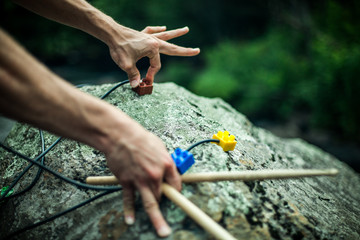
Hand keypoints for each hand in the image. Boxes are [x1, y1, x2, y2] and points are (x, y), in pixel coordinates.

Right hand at [105, 122, 180, 236]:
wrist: (120, 136)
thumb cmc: (141, 139)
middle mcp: (155, 175)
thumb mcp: (160, 147)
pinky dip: (129, 210)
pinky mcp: (127, 182)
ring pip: (150, 203)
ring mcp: (140, 180)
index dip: (177, 190)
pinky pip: (129, 199)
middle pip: (163, 195)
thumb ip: (165, 162)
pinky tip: (130, 220)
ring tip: (162, 231)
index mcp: (166, 164)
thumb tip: (168, 171)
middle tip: (168, 210)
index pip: (176, 183)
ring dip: (157, 219)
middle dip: (165, 201)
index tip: (176, 194)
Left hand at [108, 25, 199, 86]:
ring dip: (176, 33)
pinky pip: (152, 31)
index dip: (151, 75)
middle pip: (172, 47)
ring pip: (165, 35)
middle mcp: (154, 41)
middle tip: (197, 50)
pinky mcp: (142, 34)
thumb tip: (135, 86)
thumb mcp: (126, 65)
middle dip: (185, 50)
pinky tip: (163, 27)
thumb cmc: (119, 47)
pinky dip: (158, 30)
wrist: (111, 33)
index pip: (156, 66)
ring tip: (186, 29)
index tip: (145, 81)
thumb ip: (133, 75)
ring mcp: (148, 36)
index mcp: (153, 48)